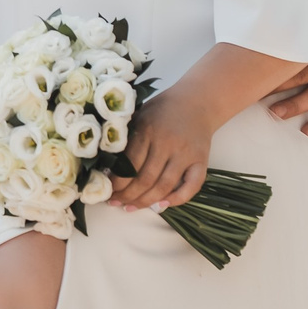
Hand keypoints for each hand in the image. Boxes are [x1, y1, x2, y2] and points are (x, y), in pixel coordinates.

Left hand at [111, 84, 217, 210]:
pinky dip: (177, 199)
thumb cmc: (162, 109)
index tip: (106, 191)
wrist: (197, 100)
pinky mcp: (201, 160)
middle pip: (145, 179)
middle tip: (115, 203)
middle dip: (127, 196)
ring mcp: (186, 154)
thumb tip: (106, 165)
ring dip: (146, 201)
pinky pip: (192, 186)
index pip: (129, 164)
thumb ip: (127, 137)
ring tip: (131, 207)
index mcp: (148, 131)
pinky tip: (161, 205)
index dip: (116, 183)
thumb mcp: (140, 115)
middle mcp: (167, 143)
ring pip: (164, 186)